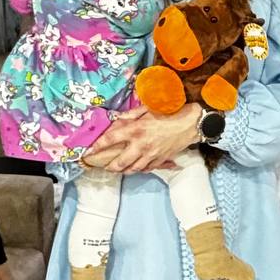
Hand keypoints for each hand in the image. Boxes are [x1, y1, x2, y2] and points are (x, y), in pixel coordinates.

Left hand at [82, 104, 200, 172]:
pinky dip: (138, 169)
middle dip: (109, 166)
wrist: (191, 124)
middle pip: (119, 163)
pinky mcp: (160, 160)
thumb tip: (116, 120)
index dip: (97, 146)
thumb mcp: (147, 109)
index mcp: (136, 130)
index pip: (110, 140)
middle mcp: (141, 145)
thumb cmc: (170, 112)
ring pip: (132, 169)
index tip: (89, 151)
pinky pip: (146, 169)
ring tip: (117, 168)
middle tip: (103, 164)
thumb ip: (130, 115)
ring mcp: (151, 155)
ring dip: (122, 170)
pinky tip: (135, 166)